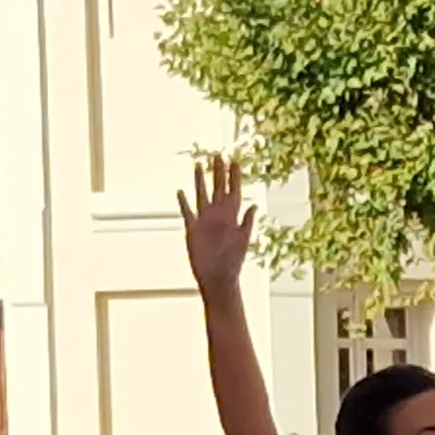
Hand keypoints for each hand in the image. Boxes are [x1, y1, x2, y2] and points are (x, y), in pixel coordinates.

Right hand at [181, 156, 254, 292]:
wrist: (218, 278)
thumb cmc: (232, 262)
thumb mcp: (243, 240)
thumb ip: (246, 222)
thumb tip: (253, 206)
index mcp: (231, 216)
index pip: (233, 191)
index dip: (234, 177)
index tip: (235, 161)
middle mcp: (218, 215)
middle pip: (218, 189)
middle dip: (219, 172)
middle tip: (218, 155)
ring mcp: (205, 221)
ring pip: (202, 195)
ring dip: (200, 181)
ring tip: (199, 165)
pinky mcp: (192, 229)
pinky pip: (187, 212)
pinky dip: (183, 202)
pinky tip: (180, 192)